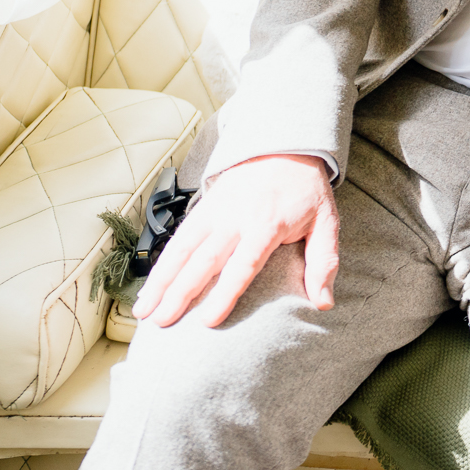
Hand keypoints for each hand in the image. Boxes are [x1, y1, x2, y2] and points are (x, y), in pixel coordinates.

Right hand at [132, 153, 338, 328]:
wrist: (284, 147)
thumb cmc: (305, 190)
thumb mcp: (326, 221)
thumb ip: (324, 262)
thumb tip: (323, 303)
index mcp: (267, 224)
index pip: (244, 264)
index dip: (226, 293)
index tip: (209, 320)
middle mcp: (235, 218)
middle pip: (204, 260)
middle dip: (181, 292)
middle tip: (162, 322)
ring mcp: (215, 212)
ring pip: (183, 250)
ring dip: (161, 281)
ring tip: (144, 311)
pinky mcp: (203, 208)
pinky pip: (178, 239)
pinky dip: (161, 264)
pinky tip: (149, 287)